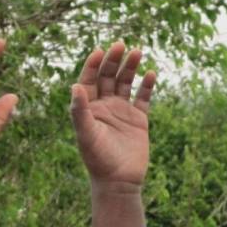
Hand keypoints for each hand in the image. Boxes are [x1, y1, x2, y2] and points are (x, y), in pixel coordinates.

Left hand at [70, 42, 156, 188]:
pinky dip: (147, 86)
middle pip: (108, 76)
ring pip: (126, 82)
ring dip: (131, 67)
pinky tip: (151, 74)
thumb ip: (80, 110)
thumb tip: (75, 86)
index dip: (93, 64)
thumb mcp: (85, 134)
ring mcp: (122, 111)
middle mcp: (104, 105)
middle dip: (114, 60)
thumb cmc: (97, 159)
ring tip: (138, 52)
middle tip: (120, 45)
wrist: (119, 181)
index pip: (89, 79)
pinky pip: (143, 98)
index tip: (99, 51)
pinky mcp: (139, 119)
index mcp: (88, 107)